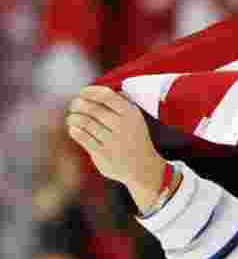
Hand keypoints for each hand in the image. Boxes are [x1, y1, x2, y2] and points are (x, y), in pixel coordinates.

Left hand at [67, 86, 166, 212]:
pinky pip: (83, 138)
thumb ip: (126, 103)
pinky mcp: (103, 154)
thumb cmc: (136, 140)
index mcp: (132, 114)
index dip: (90, 91)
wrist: (144, 169)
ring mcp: (113, 141)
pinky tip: (74, 129)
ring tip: (72, 118)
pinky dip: (74, 131)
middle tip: (74, 105)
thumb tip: (113, 89)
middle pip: (92, 108)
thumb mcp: (137, 120)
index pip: (106, 96)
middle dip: (78, 104)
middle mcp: (123, 127)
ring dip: (73, 117)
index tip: (82, 92)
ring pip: (85, 122)